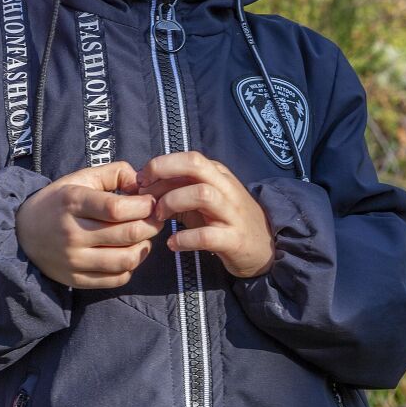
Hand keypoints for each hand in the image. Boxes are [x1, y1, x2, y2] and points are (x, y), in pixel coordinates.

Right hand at [16, 161, 163, 289]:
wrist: (22, 232)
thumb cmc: (59, 201)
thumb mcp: (81, 177)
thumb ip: (115, 173)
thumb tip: (143, 186)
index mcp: (73, 202)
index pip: (117, 208)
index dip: (144, 205)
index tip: (152, 202)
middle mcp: (72, 233)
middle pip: (128, 234)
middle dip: (152, 225)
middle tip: (156, 218)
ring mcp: (73, 260)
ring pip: (127, 260)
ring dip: (145, 248)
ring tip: (144, 237)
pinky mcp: (76, 279)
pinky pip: (117, 279)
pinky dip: (130, 267)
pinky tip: (128, 253)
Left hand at [138, 151, 274, 278]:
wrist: (265, 248)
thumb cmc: (225, 220)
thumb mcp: (203, 200)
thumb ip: (177, 190)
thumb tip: (143, 187)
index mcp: (217, 174)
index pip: (187, 158)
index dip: (159, 165)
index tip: (140, 182)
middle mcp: (226, 188)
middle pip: (195, 164)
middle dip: (164, 171)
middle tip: (144, 193)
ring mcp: (232, 213)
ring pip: (202, 194)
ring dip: (173, 202)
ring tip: (159, 217)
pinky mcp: (234, 240)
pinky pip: (207, 235)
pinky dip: (185, 239)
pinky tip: (172, 244)